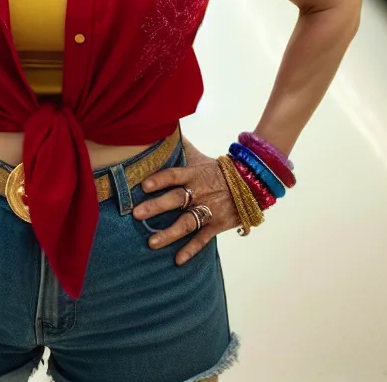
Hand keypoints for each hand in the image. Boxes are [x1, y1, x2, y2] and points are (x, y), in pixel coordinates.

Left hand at [134, 136, 239, 265]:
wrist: (250, 182)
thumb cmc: (217, 169)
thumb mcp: (199, 157)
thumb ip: (180, 145)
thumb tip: (161, 127)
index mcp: (193, 174)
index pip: (174, 175)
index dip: (159, 179)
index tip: (143, 185)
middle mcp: (199, 192)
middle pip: (175, 199)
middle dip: (155, 207)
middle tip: (136, 214)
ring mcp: (209, 210)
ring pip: (187, 223)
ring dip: (169, 234)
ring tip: (151, 242)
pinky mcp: (217, 225)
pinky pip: (202, 239)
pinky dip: (191, 250)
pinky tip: (178, 260)